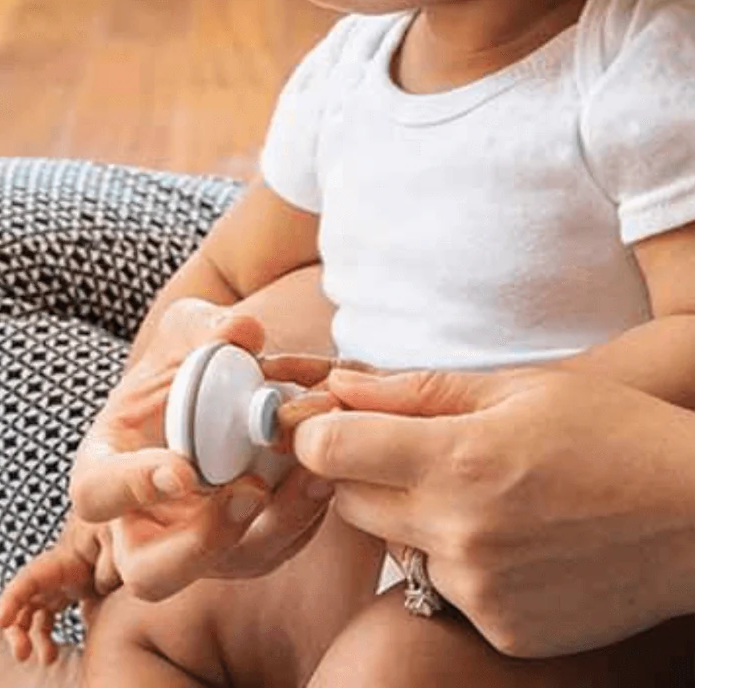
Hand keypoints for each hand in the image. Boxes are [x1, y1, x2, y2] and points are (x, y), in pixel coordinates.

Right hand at [0, 512, 118, 663]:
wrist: (114, 522)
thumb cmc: (112, 524)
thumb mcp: (113, 535)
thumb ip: (109, 561)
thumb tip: (100, 585)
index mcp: (59, 561)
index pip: (28, 579)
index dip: (11, 599)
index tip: (1, 622)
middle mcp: (50, 574)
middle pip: (19, 602)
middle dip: (14, 629)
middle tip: (22, 654)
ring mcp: (54, 585)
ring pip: (28, 616)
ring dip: (28, 638)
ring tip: (48, 659)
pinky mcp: (64, 594)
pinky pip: (45, 621)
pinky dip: (44, 639)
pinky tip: (54, 653)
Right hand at [68, 299, 337, 600]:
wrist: (208, 384)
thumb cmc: (180, 360)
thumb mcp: (183, 332)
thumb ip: (203, 329)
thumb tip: (244, 333)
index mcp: (105, 466)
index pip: (96, 495)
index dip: (133, 489)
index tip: (183, 469)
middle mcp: (142, 520)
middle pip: (151, 572)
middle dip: (202, 544)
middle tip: (251, 491)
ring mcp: (194, 540)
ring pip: (229, 565)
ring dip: (277, 526)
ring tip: (313, 475)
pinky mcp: (245, 540)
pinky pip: (274, 548)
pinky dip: (304, 515)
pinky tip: (326, 474)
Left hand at [290, 366, 694, 657]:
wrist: (698, 519)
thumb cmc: (611, 433)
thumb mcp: (517, 388)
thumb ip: (416, 390)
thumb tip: (339, 383)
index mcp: (458, 460)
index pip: (328, 450)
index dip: (317, 431)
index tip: (333, 423)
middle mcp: (458, 533)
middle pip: (348, 501)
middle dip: (362, 471)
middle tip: (417, 451)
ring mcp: (480, 590)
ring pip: (394, 545)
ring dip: (412, 518)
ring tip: (479, 494)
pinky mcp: (502, 629)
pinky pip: (441, 588)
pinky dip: (457, 562)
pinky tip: (509, 539)